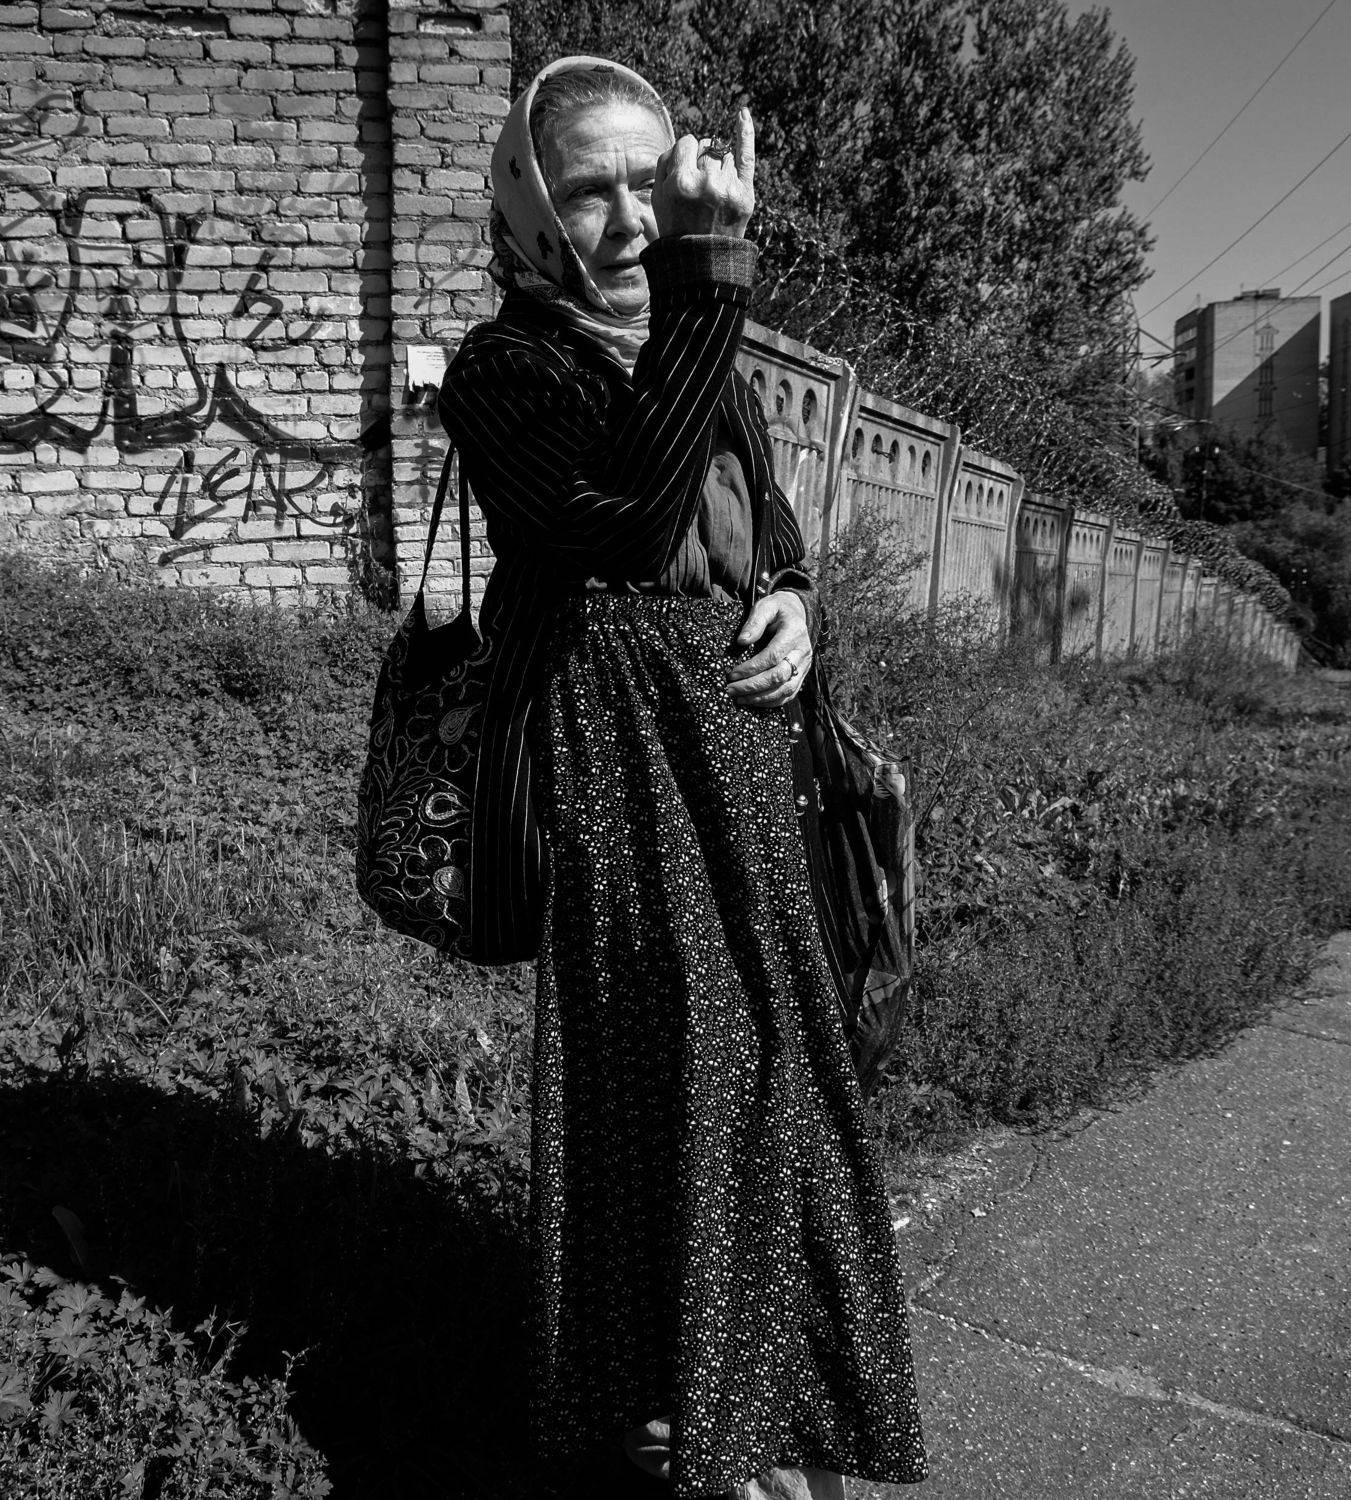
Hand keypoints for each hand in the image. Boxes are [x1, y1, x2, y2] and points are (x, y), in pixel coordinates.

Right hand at [654, 107, 754, 239]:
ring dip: (718, 165)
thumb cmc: (676, 227)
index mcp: (681, 182)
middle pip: (707, 147)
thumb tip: (685, 140)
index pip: (687, 142)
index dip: (685, 155)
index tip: (684, 170)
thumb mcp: (658, 197)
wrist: (701, 262)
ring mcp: (728, 188)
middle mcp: (706, 182)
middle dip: (701, 160)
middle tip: (698, 186)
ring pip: (723, 154)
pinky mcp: (745, 195)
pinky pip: (746, 155)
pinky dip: (745, 133)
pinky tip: (742, 114)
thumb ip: (666, 163)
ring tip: (712, 190)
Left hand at [724, 591, 811, 709]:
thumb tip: (742, 641)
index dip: (751, 668)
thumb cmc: (777, 610)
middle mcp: (803, 652)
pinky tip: (753, 701)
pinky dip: (771, 702)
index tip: (732, 674)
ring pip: (785, 690)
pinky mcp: (801, 675)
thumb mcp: (765, 607)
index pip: (773, 656)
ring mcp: (804, 666)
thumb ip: (755, 622)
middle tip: (730, 689)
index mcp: (794, 633)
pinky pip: (789, 694)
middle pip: (779, 676)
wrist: (796, 613)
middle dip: (752, 686)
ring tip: (739, 699)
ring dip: (760, 698)